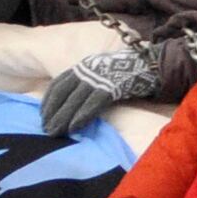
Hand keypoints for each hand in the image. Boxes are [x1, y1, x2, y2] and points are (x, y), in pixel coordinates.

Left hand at [37, 37, 169, 141]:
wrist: (154, 64)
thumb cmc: (131, 71)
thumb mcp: (104, 72)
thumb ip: (91, 83)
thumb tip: (78, 102)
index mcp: (85, 65)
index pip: (59, 83)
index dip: (49, 100)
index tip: (43, 115)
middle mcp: (88, 69)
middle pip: (63, 93)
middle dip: (52, 112)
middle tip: (46, 130)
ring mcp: (99, 78)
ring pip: (74, 100)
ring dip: (62, 118)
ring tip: (55, 133)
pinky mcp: (111, 87)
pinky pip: (92, 104)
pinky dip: (81, 116)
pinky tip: (74, 128)